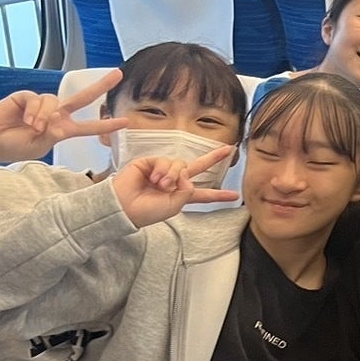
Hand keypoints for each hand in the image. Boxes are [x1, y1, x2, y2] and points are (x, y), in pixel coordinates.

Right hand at [0, 69, 128, 162]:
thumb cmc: (12, 146)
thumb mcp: (39, 147)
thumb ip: (53, 136)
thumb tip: (58, 124)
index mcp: (62, 130)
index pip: (89, 127)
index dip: (106, 125)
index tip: (126, 122)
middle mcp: (55, 115)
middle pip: (83, 98)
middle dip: (101, 85)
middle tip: (118, 73)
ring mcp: (42, 105)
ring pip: (54, 101)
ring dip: (44, 116)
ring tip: (33, 127)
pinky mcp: (26, 97)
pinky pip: (37, 99)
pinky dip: (34, 110)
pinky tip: (27, 120)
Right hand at [112, 148, 238, 226]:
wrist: (124, 206)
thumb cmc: (148, 211)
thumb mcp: (175, 206)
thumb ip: (187, 190)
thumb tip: (186, 174)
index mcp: (181, 196)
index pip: (203, 194)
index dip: (218, 195)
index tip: (235, 195)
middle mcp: (174, 182)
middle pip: (197, 167)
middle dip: (213, 158)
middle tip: (229, 149)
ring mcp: (162, 171)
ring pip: (181, 164)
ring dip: (173, 175)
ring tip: (161, 185)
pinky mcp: (150, 163)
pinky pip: (166, 160)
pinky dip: (163, 169)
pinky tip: (153, 179)